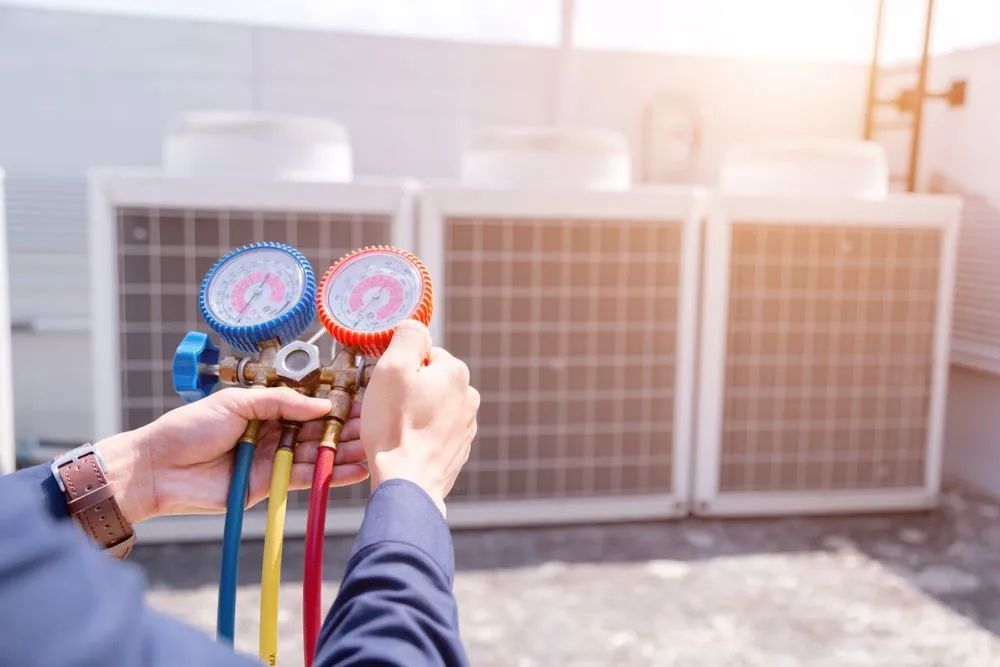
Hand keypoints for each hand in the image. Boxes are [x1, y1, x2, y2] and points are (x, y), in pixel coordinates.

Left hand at [95, 387, 369, 523]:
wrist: (157, 470)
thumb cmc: (187, 429)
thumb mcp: (235, 402)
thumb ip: (279, 402)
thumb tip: (321, 405)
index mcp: (266, 407)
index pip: (309, 402)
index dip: (335, 401)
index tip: (363, 398)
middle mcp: (276, 431)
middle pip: (320, 428)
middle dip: (349, 426)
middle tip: (378, 424)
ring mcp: (275, 458)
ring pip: (319, 453)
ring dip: (347, 451)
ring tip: (374, 447)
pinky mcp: (272, 484)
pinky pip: (307, 478)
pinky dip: (331, 475)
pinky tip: (355, 470)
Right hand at [361, 321, 479, 515]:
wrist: (407, 483)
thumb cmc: (395, 427)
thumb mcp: (392, 368)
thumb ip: (406, 337)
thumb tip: (413, 326)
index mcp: (456, 372)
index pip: (423, 353)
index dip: (399, 366)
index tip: (385, 384)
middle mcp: (469, 396)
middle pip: (428, 380)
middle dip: (407, 389)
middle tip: (386, 407)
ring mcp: (466, 425)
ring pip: (431, 406)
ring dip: (413, 412)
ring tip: (394, 428)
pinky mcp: (458, 449)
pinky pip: (434, 431)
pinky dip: (419, 434)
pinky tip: (405, 444)